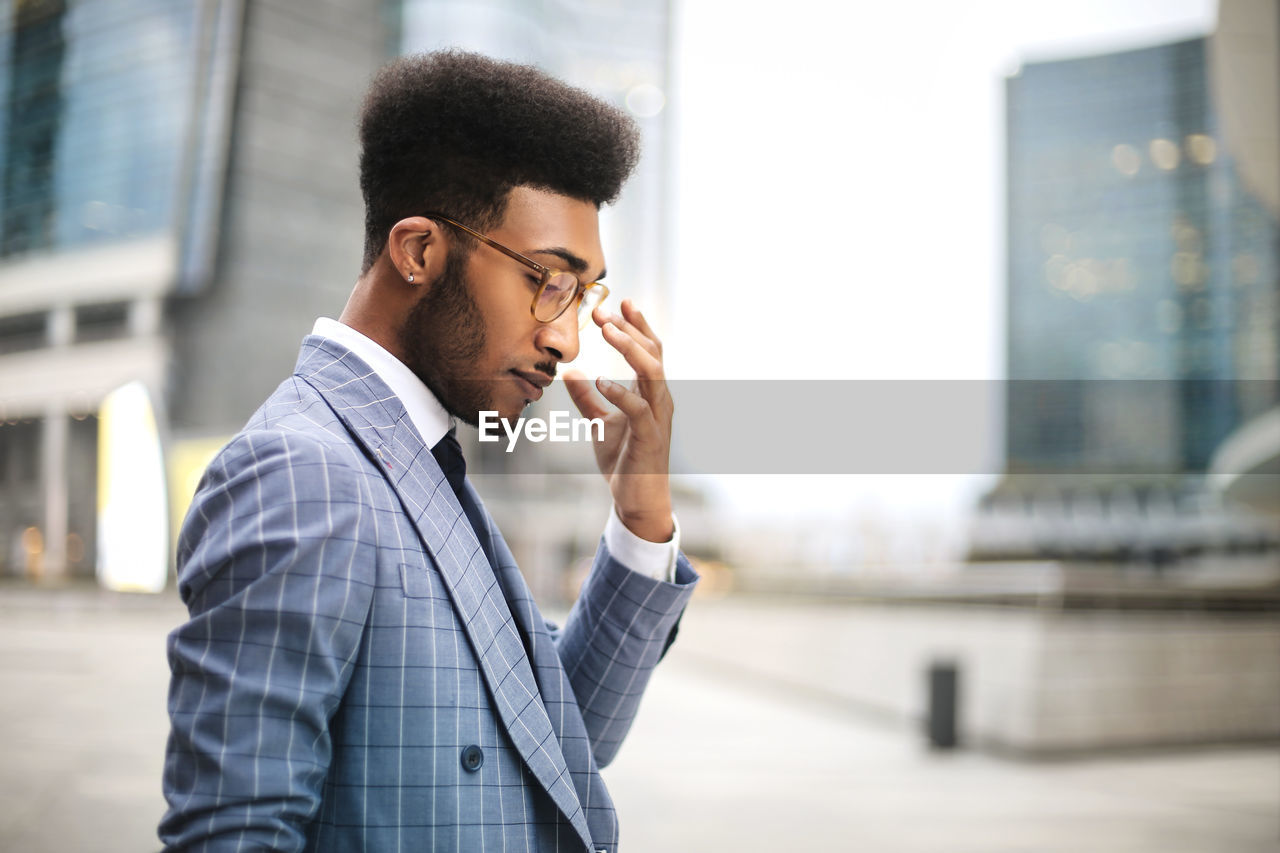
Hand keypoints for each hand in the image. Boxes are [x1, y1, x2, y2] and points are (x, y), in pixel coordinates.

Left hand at [563, 299, 673, 542]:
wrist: (636, 500)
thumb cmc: (623, 461)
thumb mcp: (599, 424)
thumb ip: (587, 398)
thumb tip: (570, 372)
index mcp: (651, 394)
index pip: (650, 350)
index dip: (637, 325)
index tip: (620, 301)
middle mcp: (660, 401)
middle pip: (653, 354)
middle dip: (629, 329)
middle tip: (602, 311)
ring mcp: (658, 419)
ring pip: (652, 373)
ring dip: (629, 349)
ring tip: (607, 330)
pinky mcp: (649, 438)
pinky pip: (639, 409)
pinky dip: (621, 392)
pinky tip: (601, 380)